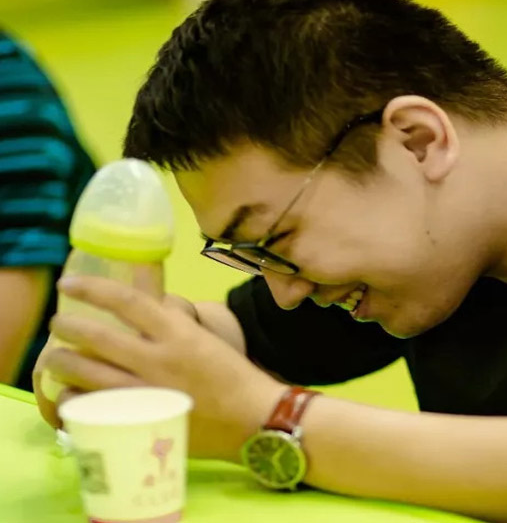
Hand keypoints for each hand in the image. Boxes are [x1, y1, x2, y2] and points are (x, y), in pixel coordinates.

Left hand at [43, 277, 284, 460]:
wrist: (254, 419)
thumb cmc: (233, 376)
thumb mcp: (205, 338)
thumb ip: (173, 320)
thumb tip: (145, 296)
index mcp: (178, 332)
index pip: (127, 300)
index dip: (92, 288)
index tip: (69, 282)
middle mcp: (159, 358)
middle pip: (96, 336)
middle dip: (67, 326)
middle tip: (59, 324)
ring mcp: (146, 391)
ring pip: (85, 372)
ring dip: (61, 361)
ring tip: (55, 358)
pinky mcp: (141, 420)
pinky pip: (91, 407)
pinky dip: (73, 398)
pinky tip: (70, 395)